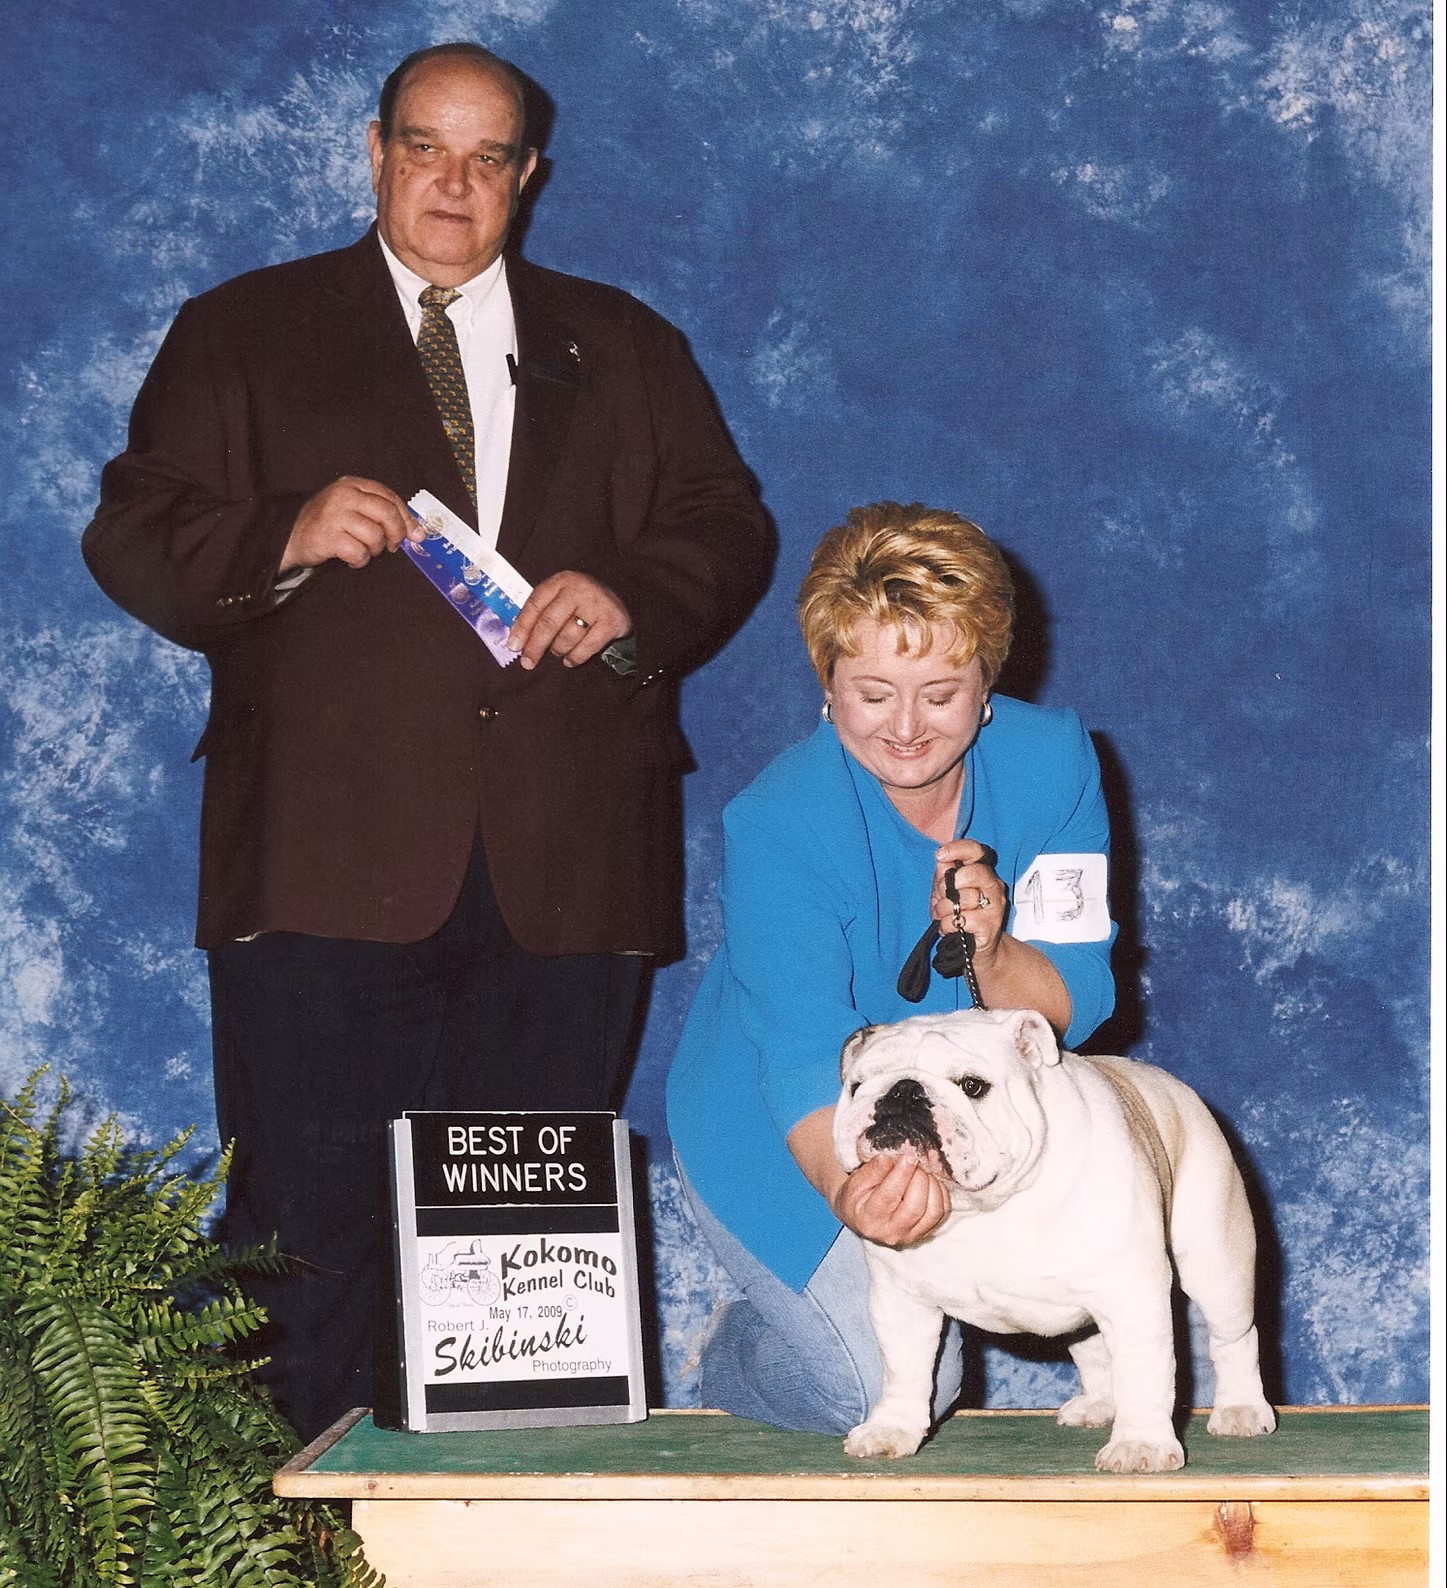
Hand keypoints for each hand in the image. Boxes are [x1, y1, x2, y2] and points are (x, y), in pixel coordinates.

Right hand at [280, 477, 415, 571]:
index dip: (407, 518)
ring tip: (361, 549)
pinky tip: (350, 557)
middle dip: (396, 534)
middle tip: (391, 546)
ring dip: (374, 550)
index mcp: (352, 484)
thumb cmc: (326, 524)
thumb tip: (417, 533)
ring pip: (375, 536)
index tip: (415, 535)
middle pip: (388, 514)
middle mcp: (344, 495)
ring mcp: (335, 515)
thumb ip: (380, 514)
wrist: (289, 536)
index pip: (390, 497)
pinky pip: (359, 552)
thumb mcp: (352, 509)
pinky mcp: (329, 536)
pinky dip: (359, 560)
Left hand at [506, 571, 630, 670]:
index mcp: (561, 581)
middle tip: (527, 662)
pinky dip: (575, 657)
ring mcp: (596, 605)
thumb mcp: (560, 599)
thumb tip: (517, 641)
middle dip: (535, 645)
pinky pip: (586, 647)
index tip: (513, 645)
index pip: (535, 604)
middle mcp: (578, 589)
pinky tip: (569, 660)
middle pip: (549, 622)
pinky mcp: (611, 622)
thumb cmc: (581, 604)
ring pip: (567, 637)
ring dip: (558, 651)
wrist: (619, 602)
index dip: (522, 627)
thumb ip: (540, 613)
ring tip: (557, 653)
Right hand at [832, 1153, 950, 1247]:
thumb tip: (889, 1159)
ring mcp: (910, 1236)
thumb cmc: (858, 1197)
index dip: (901, 1174)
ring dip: (932, 1185)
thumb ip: (872, 1171)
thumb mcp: (856, 1182)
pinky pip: (941, 1213)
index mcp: (869, 1219)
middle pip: (915, 1207)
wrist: (861, 1217)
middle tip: (914, 1161)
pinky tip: (929, 1181)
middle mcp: (891, 1233)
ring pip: (933, 1211)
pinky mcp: (925, 1233)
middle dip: (919, 1179)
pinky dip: (940, 1193)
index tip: (908, 1156)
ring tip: (921, 1171)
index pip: (889, 1196)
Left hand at [931, 839, 1006, 964]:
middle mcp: (992, 885)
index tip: (940, 855)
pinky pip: (962, 919)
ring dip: (945, 909)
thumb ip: (944, 875)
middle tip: (942, 898)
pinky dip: (948, 924)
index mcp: (981, 873)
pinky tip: (949, 928)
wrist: (973, 951)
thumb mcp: (944, 893)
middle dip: (948, 886)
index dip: (958, 849)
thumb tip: (942, 858)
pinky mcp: (990, 925)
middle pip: (972, 872)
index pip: (975, 850)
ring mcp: (995, 905)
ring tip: (946, 916)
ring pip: (964, 898)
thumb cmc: (959, 917)